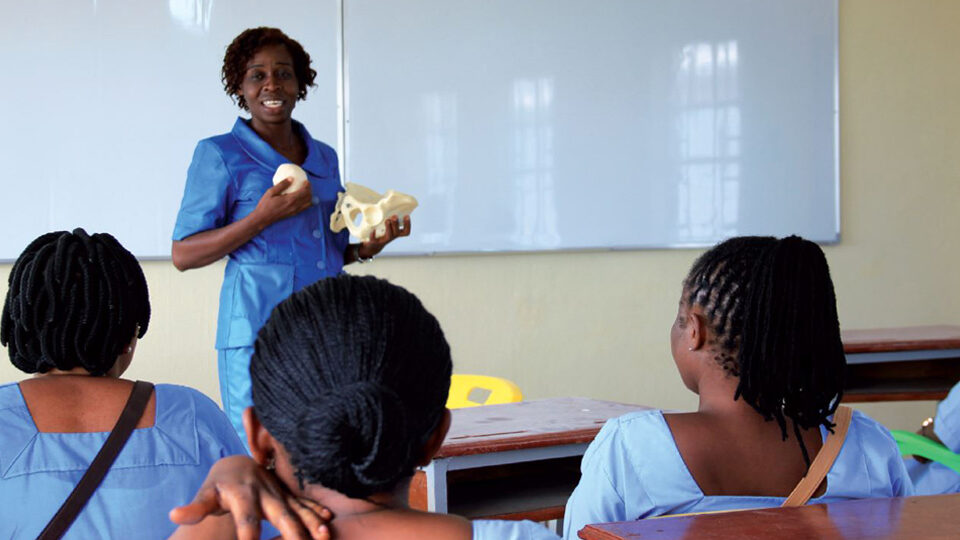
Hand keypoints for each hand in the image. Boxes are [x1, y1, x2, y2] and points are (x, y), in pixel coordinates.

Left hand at [169, 455, 330, 539]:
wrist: (238, 466)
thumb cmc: (220, 486)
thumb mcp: (207, 495)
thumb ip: (194, 507)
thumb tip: (174, 515)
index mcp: (243, 496)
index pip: (247, 521)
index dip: (248, 536)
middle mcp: (266, 494)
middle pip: (280, 515)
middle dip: (292, 531)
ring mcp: (279, 494)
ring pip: (298, 509)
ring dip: (311, 522)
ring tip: (323, 535)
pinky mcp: (288, 496)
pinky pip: (305, 504)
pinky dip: (316, 512)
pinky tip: (327, 522)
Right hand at [252, 179, 313, 227]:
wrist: (263, 218)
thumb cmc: (265, 204)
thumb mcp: (271, 192)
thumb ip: (282, 184)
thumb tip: (291, 178)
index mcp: (290, 199)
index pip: (304, 192)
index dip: (307, 185)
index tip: (306, 181)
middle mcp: (295, 206)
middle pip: (308, 197)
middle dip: (310, 190)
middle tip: (306, 185)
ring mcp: (295, 211)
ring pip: (308, 203)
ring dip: (309, 196)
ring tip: (305, 191)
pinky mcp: (293, 214)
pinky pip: (304, 208)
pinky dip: (307, 202)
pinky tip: (302, 198)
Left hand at [360, 215, 411, 257]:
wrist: (373, 245)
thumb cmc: (381, 231)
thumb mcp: (386, 224)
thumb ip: (388, 216)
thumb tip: (386, 202)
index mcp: (396, 232)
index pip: (405, 231)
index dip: (407, 224)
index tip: (406, 215)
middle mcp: (391, 237)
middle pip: (397, 232)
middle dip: (396, 224)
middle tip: (394, 216)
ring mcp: (383, 240)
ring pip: (389, 236)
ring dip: (389, 227)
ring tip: (387, 220)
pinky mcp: (374, 242)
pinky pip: (374, 240)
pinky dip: (373, 235)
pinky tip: (373, 230)